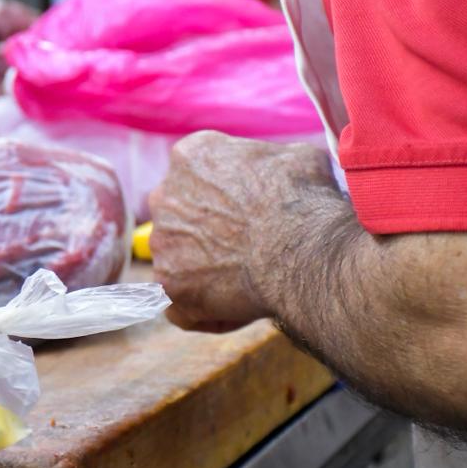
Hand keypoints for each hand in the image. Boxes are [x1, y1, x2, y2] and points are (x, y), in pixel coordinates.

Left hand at [150, 132, 334, 330]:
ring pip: (180, 260)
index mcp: (191, 156)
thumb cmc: (304, 201)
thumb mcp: (296, 157)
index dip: (228, 195)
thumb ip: (269, 161)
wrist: (302, 250)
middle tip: (248, 247)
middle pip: (182, 216)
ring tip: (250, 279)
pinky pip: (181, 304)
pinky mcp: (168, 286)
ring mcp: (162, 243)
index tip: (252, 210)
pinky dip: (206, 311)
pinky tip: (241, 308)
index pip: (200, 175)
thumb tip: (281, 171)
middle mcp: (164, 195)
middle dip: (209, 232)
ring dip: (207, 272)